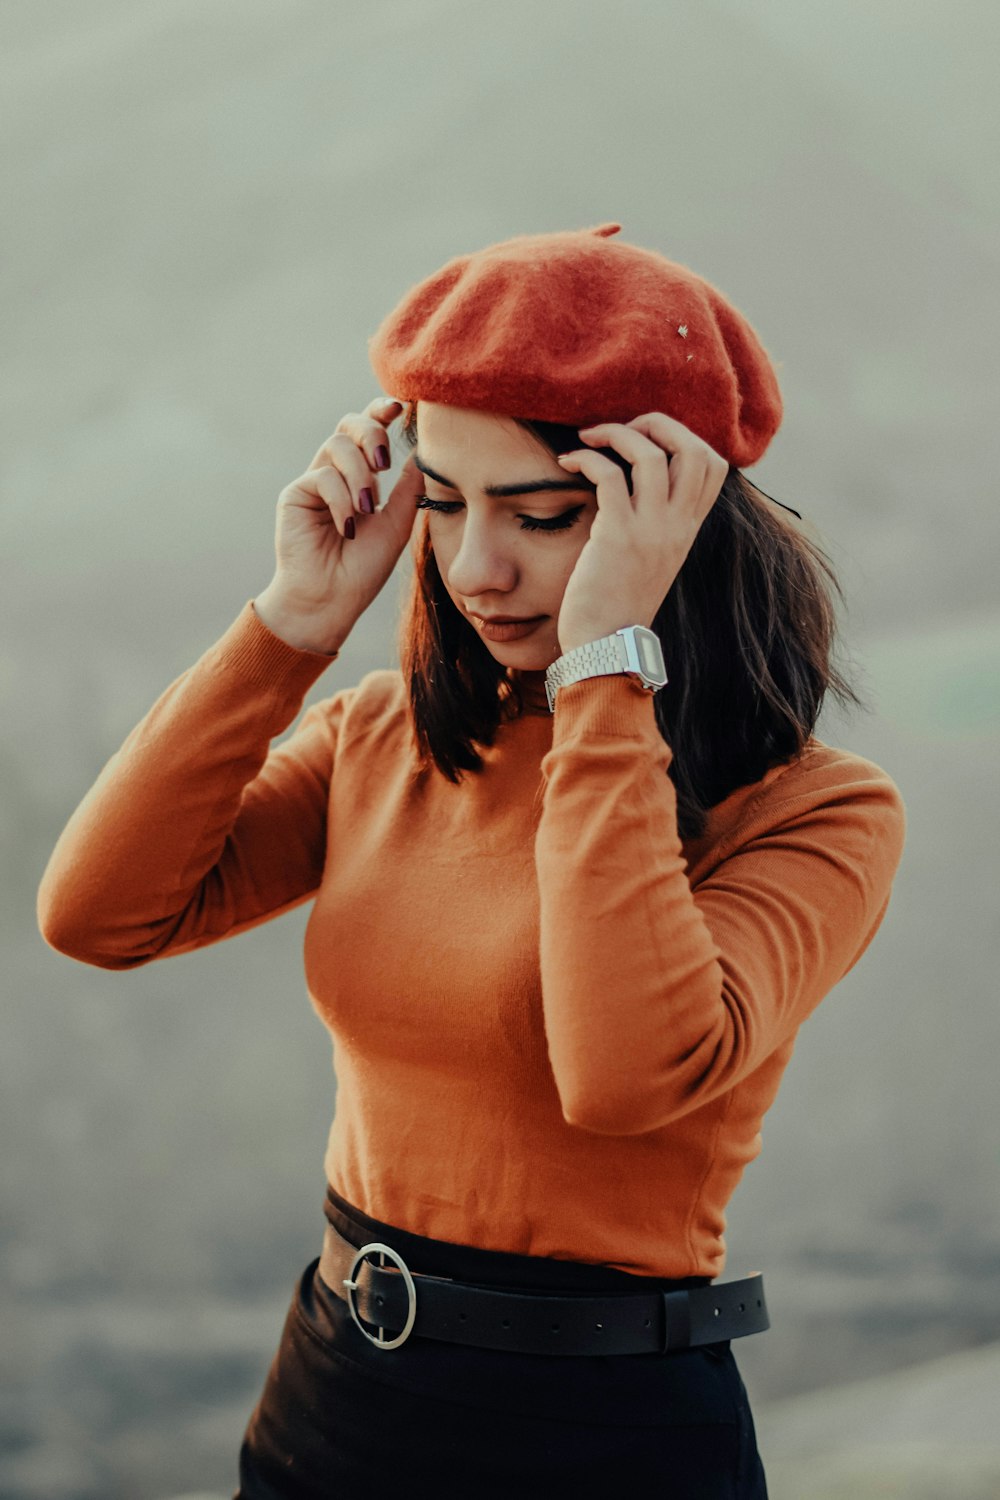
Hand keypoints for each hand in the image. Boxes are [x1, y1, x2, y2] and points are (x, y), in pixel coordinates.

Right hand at [256, 396, 423, 652]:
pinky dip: (341, 499)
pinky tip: (347, 527)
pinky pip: (322, 476)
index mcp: (360, 478)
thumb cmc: (363, 569)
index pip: (369, 433)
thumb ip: (408, 488)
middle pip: (348, 424)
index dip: (381, 412)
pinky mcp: (295, 494)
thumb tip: (424, 452)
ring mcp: (314, 482)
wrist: (330, 600)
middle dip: (370, 432)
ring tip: (367, 509)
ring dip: (359, 475)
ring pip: (337, 446)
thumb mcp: (396, 524)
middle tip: (384, 461)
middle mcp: (335, 474)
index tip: (401, 407)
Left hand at [554, 413, 727, 653]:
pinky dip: (585, 458)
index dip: (684, 436)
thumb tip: (633, 488)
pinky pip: (607, 475)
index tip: (647, 439)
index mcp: (687, 528)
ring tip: (588, 437)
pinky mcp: (616, 536)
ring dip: (616, 433)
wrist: (607, 647)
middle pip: (692, 447)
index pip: (713, 464)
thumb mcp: (651, 559)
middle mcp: (677, 525)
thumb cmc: (619, 604)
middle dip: (656, 423)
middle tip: (622, 428)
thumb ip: (654, 524)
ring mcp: (650, 530)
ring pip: (650, 454)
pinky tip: (567, 462)